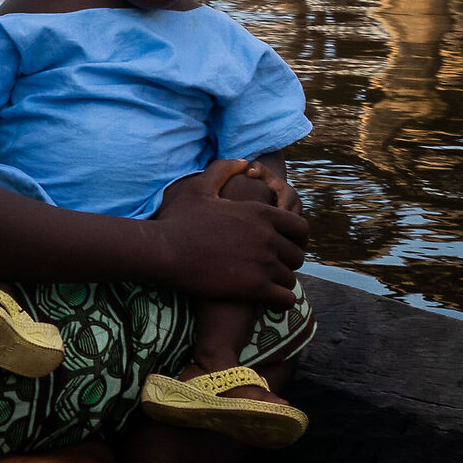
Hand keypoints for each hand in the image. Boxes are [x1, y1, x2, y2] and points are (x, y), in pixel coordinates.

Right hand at [149, 160, 307, 307]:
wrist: (163, 252)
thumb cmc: (179, 220)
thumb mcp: (200, 187)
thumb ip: (224, 170)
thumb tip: (244, 161)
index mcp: (260, 213)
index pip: (299, 227)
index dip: (295, 238)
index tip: (284, 245)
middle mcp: (267, 237)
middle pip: (297, 254)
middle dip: (288, 261)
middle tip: (274, 267)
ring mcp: (262, 263)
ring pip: (290, 277)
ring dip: (282, 281)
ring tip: (270, 284)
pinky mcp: (254, 288)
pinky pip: (285, 298)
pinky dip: (282, 300)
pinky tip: (272, 300)